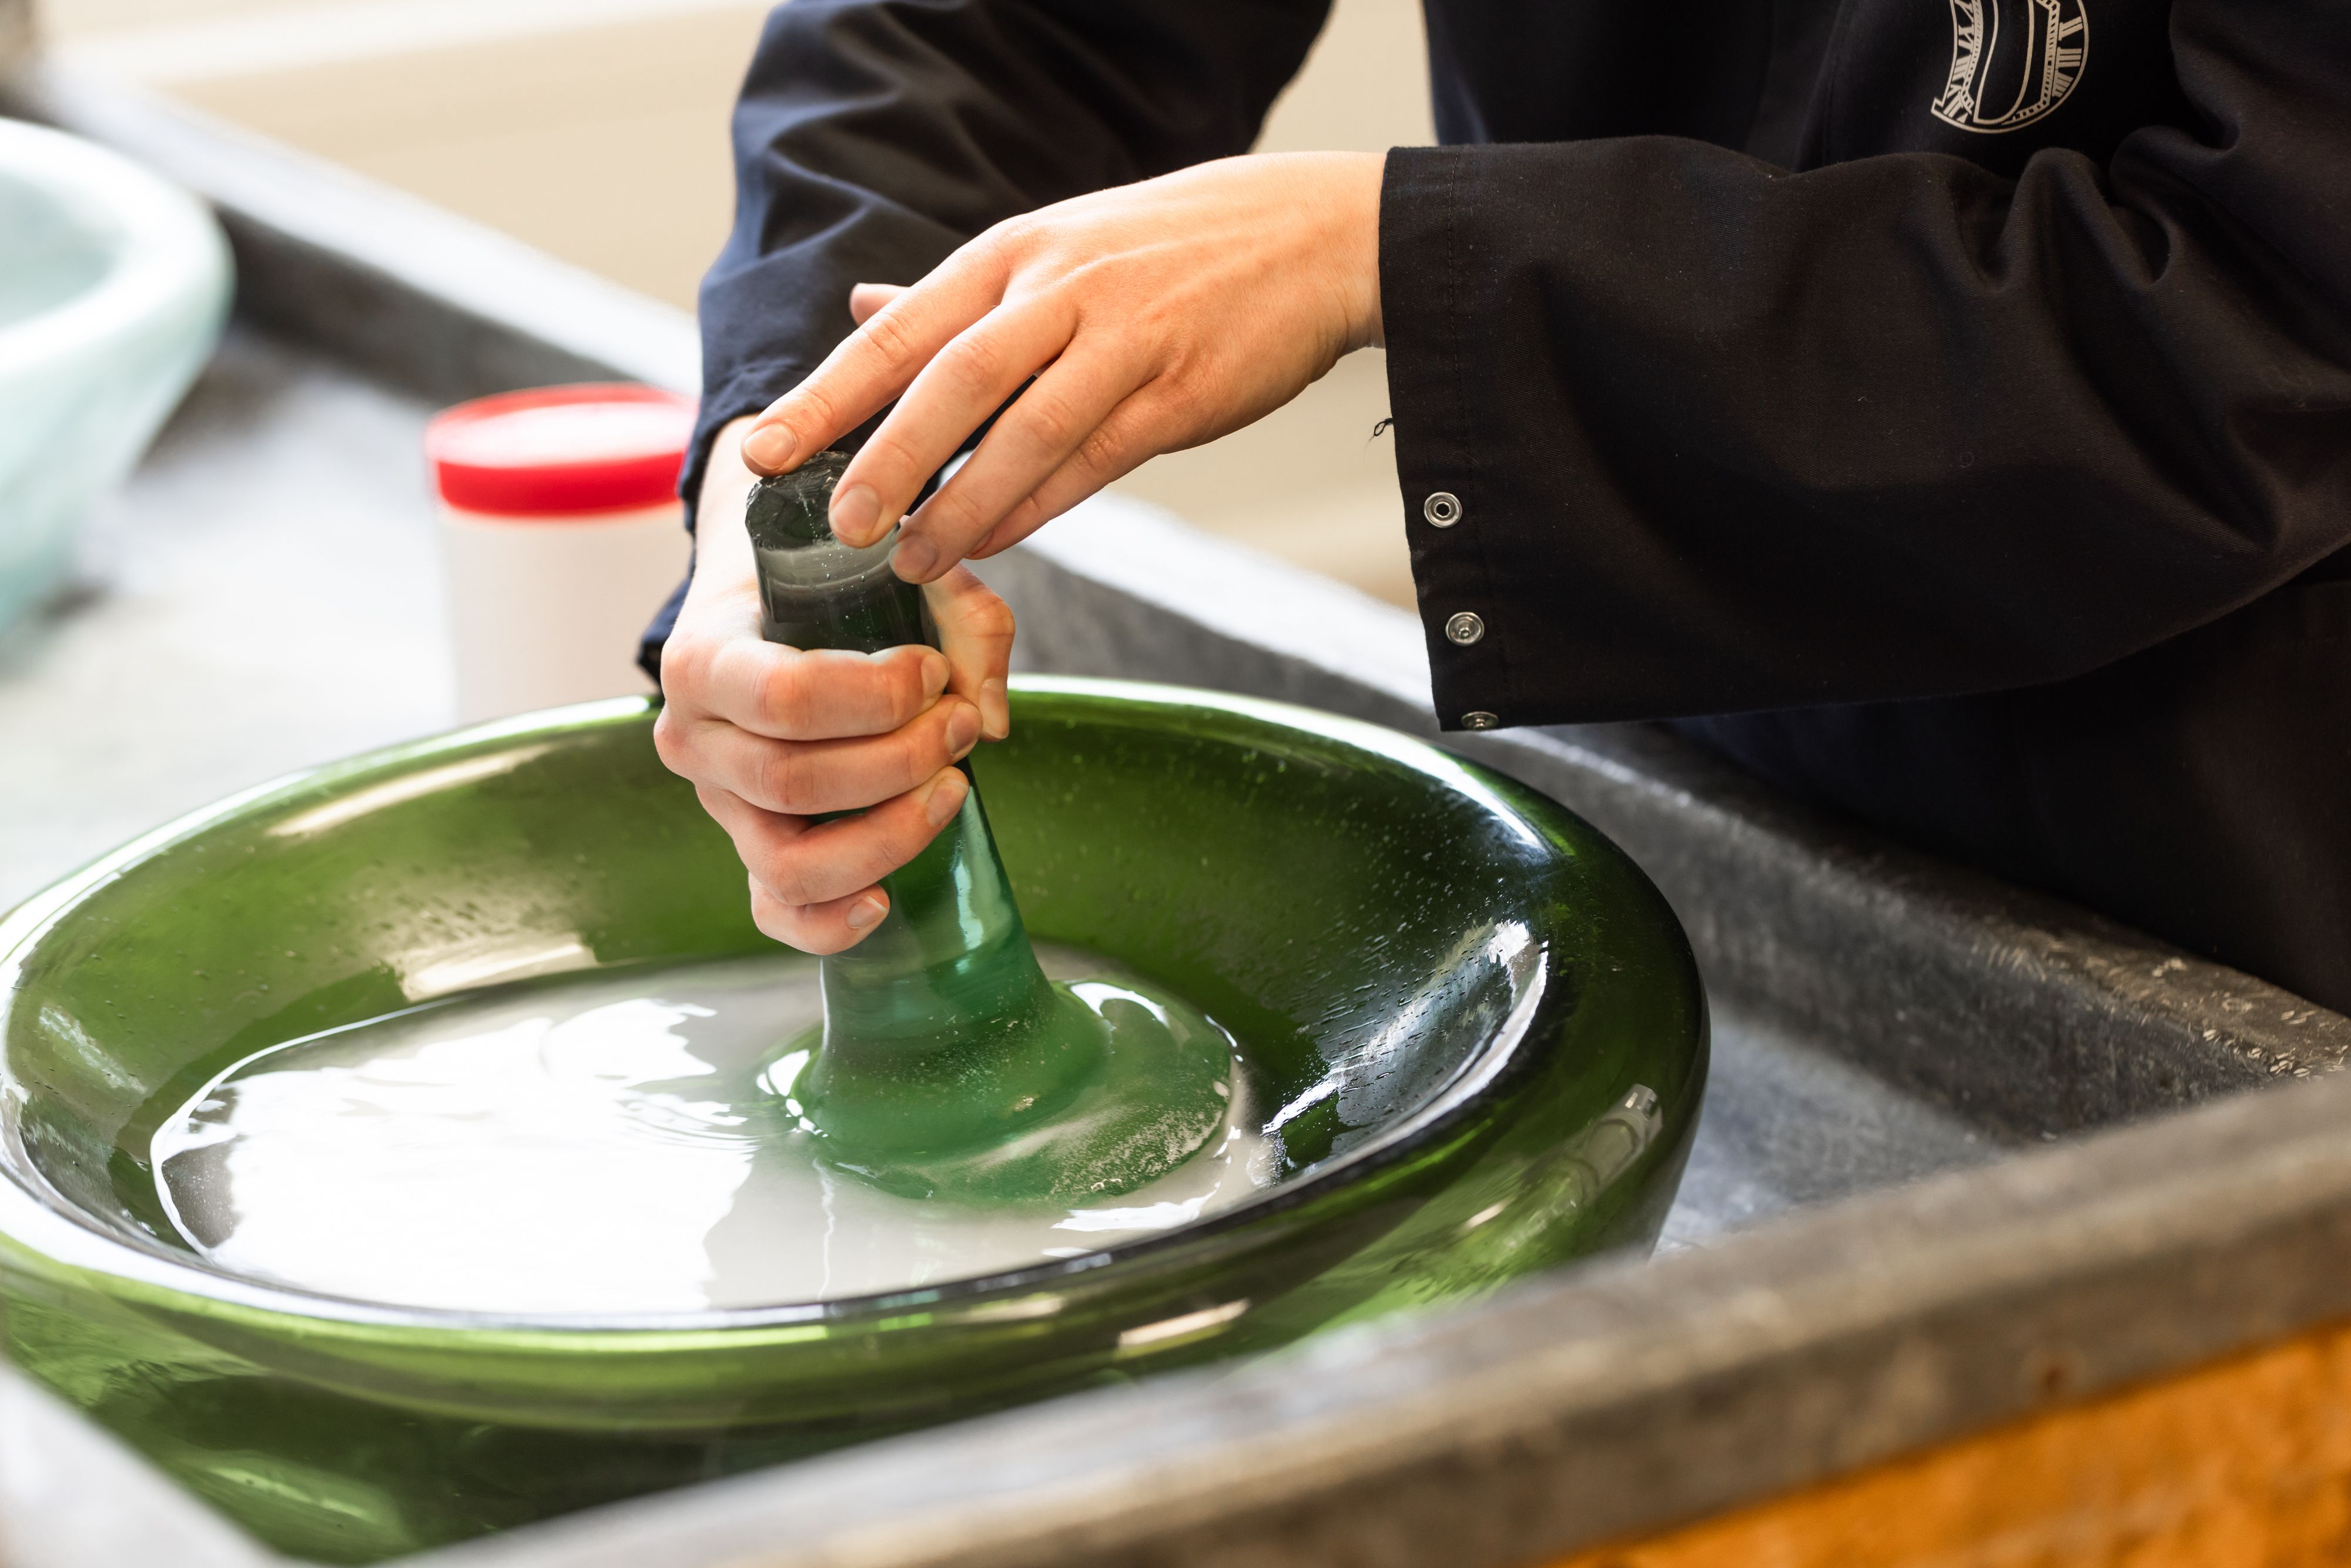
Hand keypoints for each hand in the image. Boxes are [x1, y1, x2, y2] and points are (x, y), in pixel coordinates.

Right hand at [653, 417, 1015, 952]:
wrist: (772, 600)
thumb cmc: (831, 584)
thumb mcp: (893, 568)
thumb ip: (960, 620)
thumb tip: (987, 722)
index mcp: (701, 659)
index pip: (783, 698)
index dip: (878, 696)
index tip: (934, 672)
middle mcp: (693, 740)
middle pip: (794, 784)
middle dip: (900, 761)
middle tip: (959, 726)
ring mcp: (719, 805)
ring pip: (788, 863)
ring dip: (888, 837)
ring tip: (950, 789)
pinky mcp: (749, 850)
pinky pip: (776, 912)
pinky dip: (830, 923)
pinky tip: (887, 900)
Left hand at [734, 150, 1384, 583]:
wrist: (1312, 237)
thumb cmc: (1169, 250)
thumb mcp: (1055, 243)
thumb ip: (961, 293)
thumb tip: (861, 308)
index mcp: (1013, 252)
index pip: (900, 331)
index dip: (826, 396)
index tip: (763, 451)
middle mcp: (1058, 289)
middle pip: (952, 380)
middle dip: (885, 458)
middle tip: (837, 528)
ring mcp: (1121, 341)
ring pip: (1023, 432)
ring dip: (961, 505)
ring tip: (911, 560)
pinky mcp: (1177, 393)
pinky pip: (1092, 461)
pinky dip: (1036, 507)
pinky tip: (994, 543)